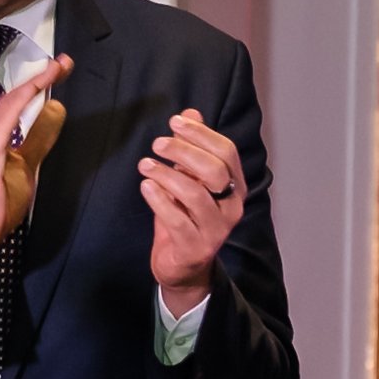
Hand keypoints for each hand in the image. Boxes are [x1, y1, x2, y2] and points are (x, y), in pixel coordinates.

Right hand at [0, 55, 70, 270]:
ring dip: (34, 85)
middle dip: (40, 78)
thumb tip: (53, 113)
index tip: (60, 68)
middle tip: (64, 63)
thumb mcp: (24, 166)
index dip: (38, 82)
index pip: (15, 102)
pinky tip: (36, 90)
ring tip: (55, 70)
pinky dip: (22, 102)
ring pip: (10, 103)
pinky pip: (6, 120)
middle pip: (13, 97)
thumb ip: (36, 140)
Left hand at [139, 108, 244, 316]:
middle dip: (184, 151)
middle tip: (157, 143)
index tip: (175, 121)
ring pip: (195, 194)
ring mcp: (216, 229)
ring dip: (166, 175)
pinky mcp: (196, 247)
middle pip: (214, 170)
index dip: (202, 134)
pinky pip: (178, 220)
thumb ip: (191, 149)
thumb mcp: (187, 180)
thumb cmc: (185, 216)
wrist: (183, 265)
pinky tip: (146, 187)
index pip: (226, 152)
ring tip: (144, 165)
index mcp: (233, 185)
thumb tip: (190, 113)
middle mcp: (231, 206)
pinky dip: (159, 200)